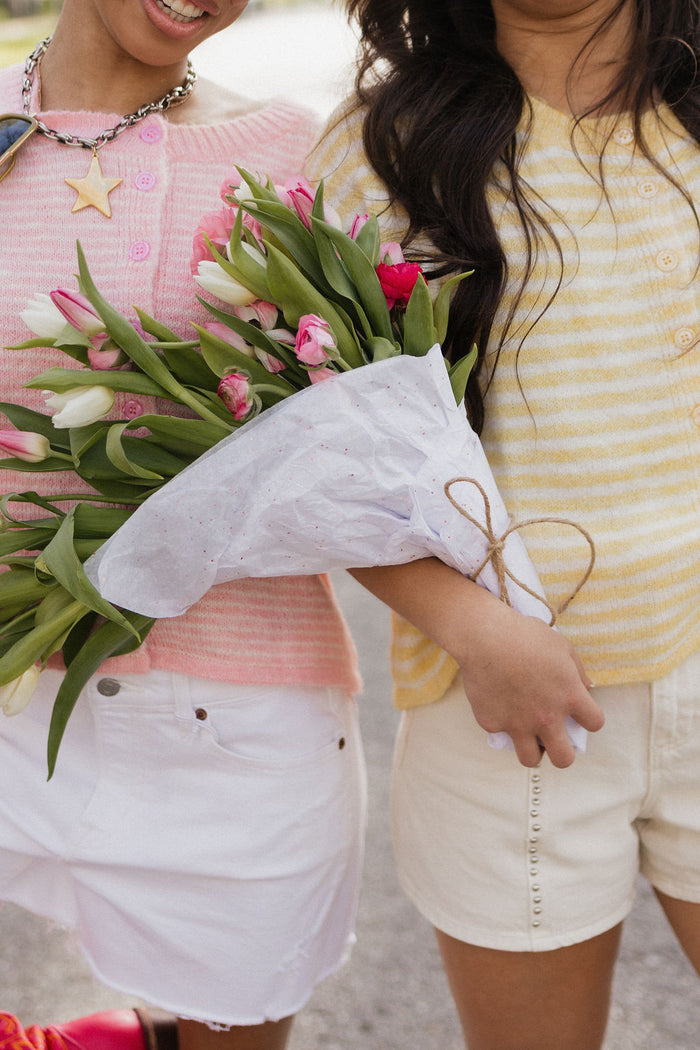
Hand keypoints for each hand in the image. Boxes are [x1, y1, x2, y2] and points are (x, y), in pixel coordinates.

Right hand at [458, 597, 602, 767]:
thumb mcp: (561, 646)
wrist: (484, 637)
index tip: (579, 713)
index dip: (589, 718)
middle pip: (564, 759)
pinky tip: (497, 703)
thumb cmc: (525, 635)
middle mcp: (547, 717)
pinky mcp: (492, 723)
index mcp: (569, 696)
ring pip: (530, 759)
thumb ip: (577, 671)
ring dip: (531, 749)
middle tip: (553, 738)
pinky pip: (499, 733)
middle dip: (562, 752)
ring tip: (527, 734)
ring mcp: (518, 724)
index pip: (595, 723)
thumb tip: (587, 688)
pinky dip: (500, 722)